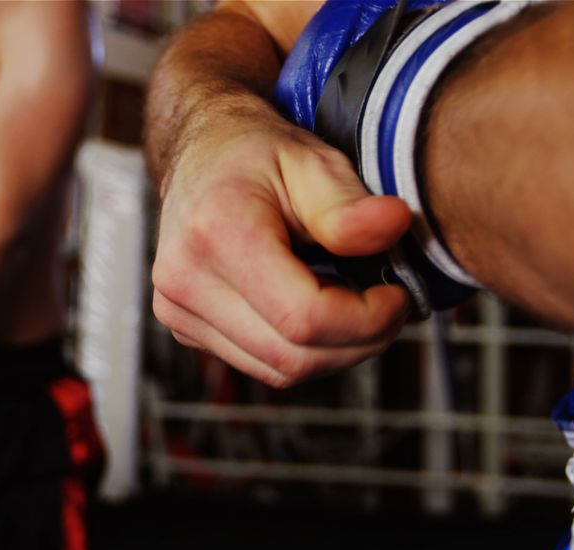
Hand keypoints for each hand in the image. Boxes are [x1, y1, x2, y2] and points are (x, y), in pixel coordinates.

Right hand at [152, 107, 411, 386]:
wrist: (201, 154)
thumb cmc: (255, 154)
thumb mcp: (312, 161)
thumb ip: (349, 204)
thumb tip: (394, 223)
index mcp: (215, 232)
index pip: (302, 317)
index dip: (365, 320)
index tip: (396, 296)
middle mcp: (185, 279)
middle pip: (292, 356)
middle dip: (357, 342)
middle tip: (388, 308)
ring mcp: (178, 309)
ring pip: (279, 371)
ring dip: (333, 352)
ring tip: (355, 308)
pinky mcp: (183, 327)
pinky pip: (260, 365)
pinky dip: (301, 350)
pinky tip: (317, 312)